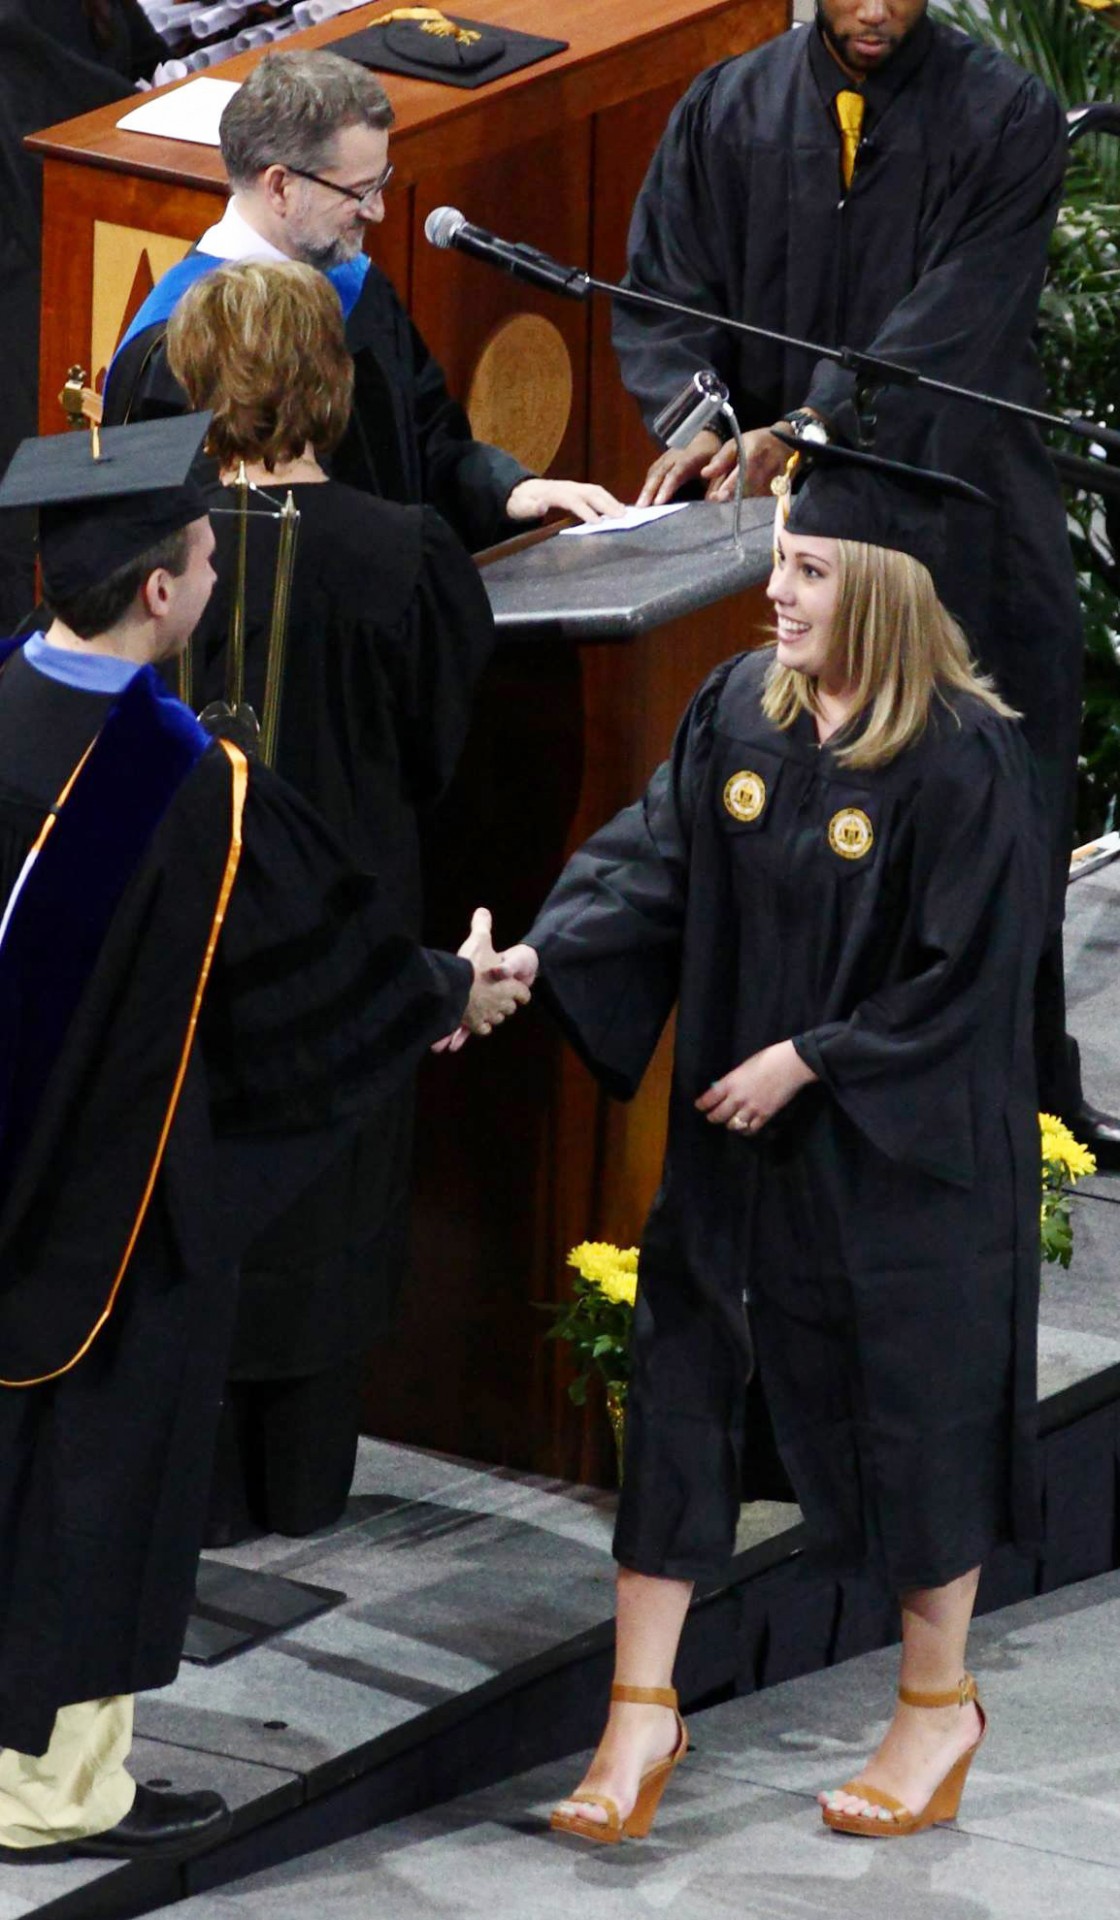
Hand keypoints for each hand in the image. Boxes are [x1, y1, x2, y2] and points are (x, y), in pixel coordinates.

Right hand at [431, 908, 531, 1053]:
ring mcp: (490, 1015)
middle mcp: (504, 1003)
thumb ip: (483, 926)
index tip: (518, 991)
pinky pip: (482, 1029)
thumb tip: (483, 910)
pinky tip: (475, 1023)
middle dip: (505, 1005)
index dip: (521, 992)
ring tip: (486, 1010)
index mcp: (511, 986)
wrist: (457, 987)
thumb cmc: (473, 964)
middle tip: (498, 998)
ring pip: (497, 1019)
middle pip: (510, 1008)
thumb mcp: (481, 940)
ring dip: (493, 1015)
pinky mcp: (475, 1024)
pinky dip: (480, 1027)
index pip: (524, 994)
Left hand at [506, 478, 624, 523]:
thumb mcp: (520, 507)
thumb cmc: (521, 503)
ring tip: (624, 513)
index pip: (573, 500)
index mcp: (554, 492)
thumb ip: (530, 508)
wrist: (520, 491)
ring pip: (596, 490)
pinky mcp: (577, 489)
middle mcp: (567, 487)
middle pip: (590, 493)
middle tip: (621, 518)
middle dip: (607, 504)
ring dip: (611, 501)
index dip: (586, 511)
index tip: (598, 523)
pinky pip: (596, 492)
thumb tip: (541, 506)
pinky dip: (609, 499)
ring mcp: (573, 486)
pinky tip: (617, 508)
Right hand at [637, 428, 720, 506]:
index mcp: (691, 456)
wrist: (706, 437)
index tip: (658, 502)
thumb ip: (715, 483)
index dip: (667, 487)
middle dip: (649, 491)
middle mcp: (675, 455)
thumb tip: (712, 500)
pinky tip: (643, 498)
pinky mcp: (662, 460)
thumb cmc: (713, 456)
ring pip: (653, 473)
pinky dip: (647, 486)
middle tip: (641, 508)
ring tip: (638, 507)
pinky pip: (652, 473)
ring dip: (645, 490)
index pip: (676, 472)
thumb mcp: (720, 467)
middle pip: (659, 473)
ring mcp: (666, 456)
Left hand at [694, 1040, 816, 1133]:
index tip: (699, 1107)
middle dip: (713, 1118)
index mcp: (730, 1082)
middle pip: (718, 1115)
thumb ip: (734, 1080)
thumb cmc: (768, 1059)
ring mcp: (751, 1108)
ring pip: (733, 1125)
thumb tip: (725, 1090)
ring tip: (730, 1123)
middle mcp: (737, 1098)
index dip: (702, 1105)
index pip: (709, 1099)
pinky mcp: (765, 1115)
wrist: (791, 1065)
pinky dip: (746, 1130)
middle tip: (712, 1117)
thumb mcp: (744, 1067)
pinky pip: (751, 1129)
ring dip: (730, 1125)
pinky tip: (745, 1128)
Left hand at [703, 424, 792, 502]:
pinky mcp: (782, 490)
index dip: (729, 488)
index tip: (716, 497)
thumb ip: (720, 460)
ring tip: (733, 499)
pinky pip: (764, 501)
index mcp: (754, 455)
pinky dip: (753, 502)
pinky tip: (748, 499)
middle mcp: (767, 469)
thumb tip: (704, 474)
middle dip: (731, 498)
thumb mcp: (736, 443)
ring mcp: (777, 481)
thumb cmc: (757, 442)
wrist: (787, 442)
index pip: (741, 475)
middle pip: (747, 491)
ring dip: (742, 501)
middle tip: (719, 501)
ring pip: (755, 498)